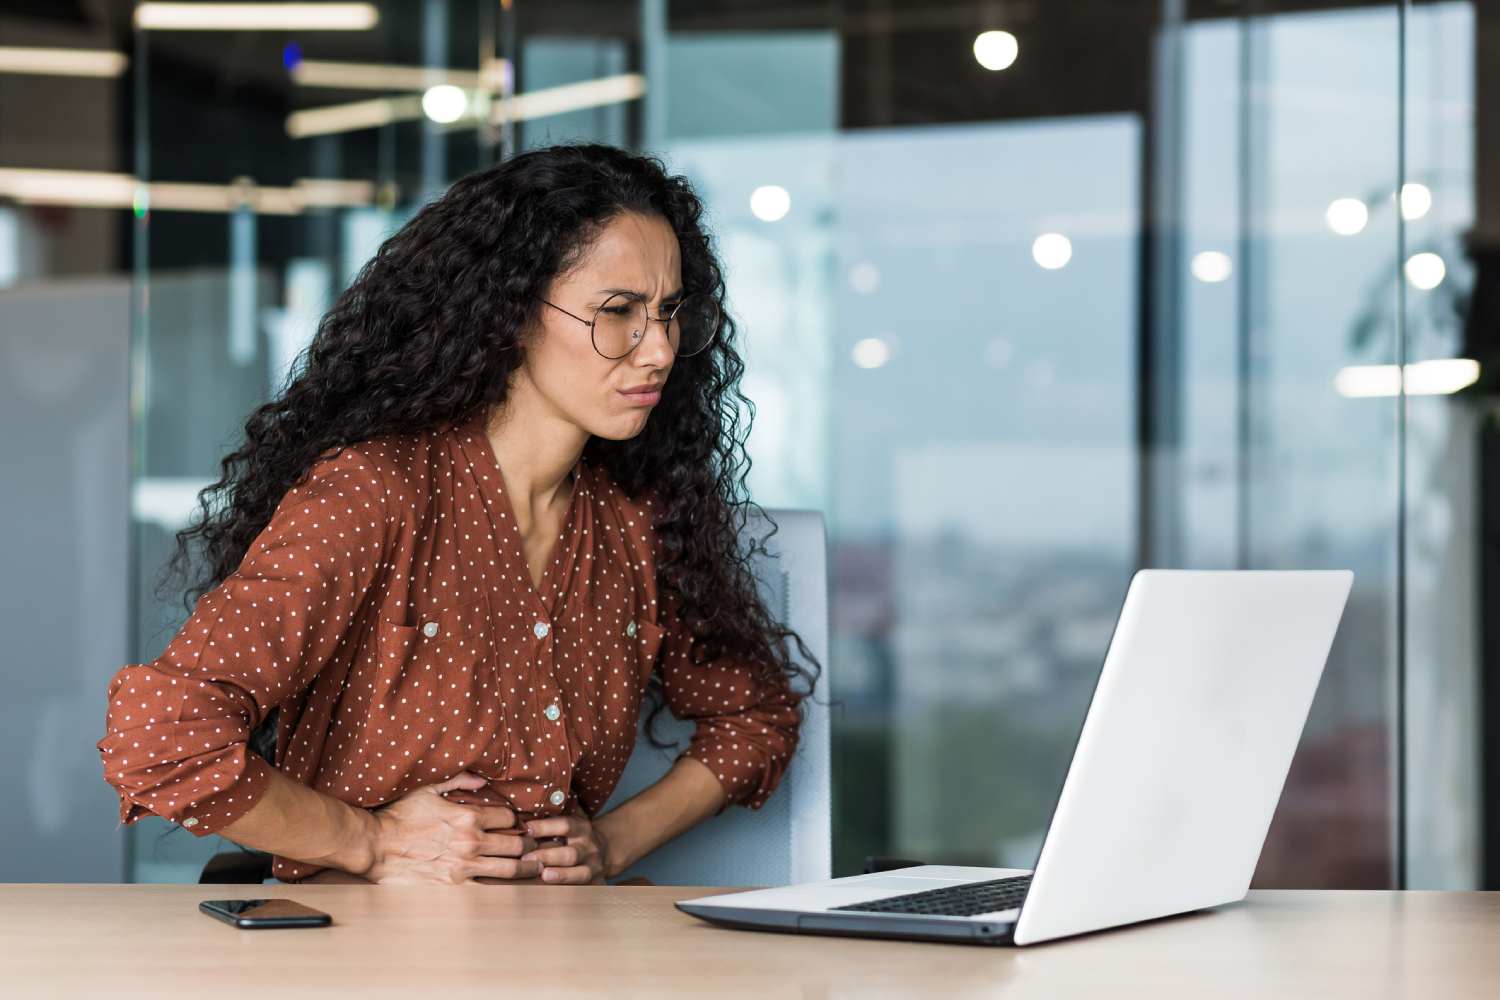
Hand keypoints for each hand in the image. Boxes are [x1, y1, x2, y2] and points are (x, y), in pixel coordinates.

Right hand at [359, 771, 543, 883]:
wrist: (376, 846)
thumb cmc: (400, 816)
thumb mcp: (428, 789)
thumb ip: (458, 781)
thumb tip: (482, 780)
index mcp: (468, 816)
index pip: (509, 817)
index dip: (516, 820)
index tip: (518, 823)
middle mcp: (471, 841)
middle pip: (516, 843)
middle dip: (528, 843)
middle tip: (534, 845)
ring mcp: (464, 865)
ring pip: (509, 867)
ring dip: (525, 866)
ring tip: (535, 865)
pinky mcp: (455, 885)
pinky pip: (488, 886)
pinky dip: (502, 883)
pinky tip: (511, 883)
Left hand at [521, 807, 612, 884]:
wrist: (606, 853)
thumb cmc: (576, 836)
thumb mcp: (572, 820)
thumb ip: (554, 813)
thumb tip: (525, 803)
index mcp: (581, 828)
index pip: (564, 825)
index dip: (545, 827)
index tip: (526, 829)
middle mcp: (589, 847)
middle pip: (570, 853)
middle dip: (548, 856)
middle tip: (525, 859)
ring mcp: (594, 867)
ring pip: (579, 873)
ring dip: (561, 875)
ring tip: (543, 875)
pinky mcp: (596, 884)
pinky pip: (584, 890)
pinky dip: (569, 893)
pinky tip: (552, 895)